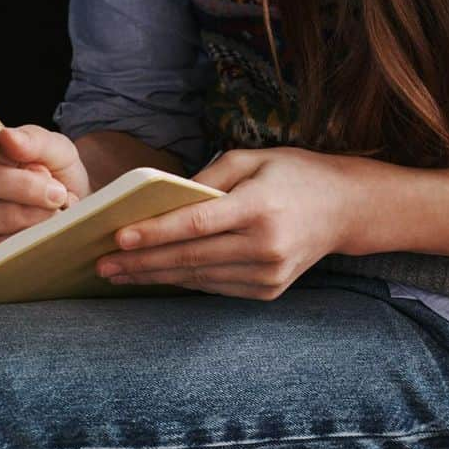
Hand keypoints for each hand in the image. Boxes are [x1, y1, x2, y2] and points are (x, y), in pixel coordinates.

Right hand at [0, 124, 89, 256]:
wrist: (69, 207)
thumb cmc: (52, 171)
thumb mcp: (52, 148)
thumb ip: (32, 139)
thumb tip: (7, 137)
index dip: (13, 151)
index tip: (38, 161)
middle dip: (29, 186)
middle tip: (58, 191)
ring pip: (2, 214)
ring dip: (41, 211)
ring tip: (56, 207)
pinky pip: (13, 243)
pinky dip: (41, 232)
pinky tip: (47, 225)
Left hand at [93, 146, 367, 299]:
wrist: (346, 208)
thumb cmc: (294, 173)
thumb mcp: (253, 158)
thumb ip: (208, 177)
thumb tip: (164, 198)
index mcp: (259, 207)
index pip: (197, 224)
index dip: (155, 233)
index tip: (118, 237)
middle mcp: (265, 245)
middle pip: (190, 257)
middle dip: (141, 262)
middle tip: (102, 263)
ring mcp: (269, 273)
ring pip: (199, 278)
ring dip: (155, 276)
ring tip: (119, 273)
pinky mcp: (270, 290)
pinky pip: (216, 287)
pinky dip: (184, 281)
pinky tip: (157, 276)